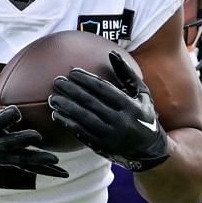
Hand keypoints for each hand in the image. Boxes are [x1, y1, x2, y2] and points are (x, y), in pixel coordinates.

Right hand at [0, 50, 66, 178]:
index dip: (5, 117)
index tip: (16, 111)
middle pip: (9, 143)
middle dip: (22, 140)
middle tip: (37, 135)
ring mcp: (2, 156)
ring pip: (21, 159)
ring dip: (38, 160)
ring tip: (55, 160)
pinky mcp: (10, 163)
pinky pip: (29, 168)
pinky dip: (46, 172)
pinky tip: (63, 174)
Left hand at [46, 50, 169, 171]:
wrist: (149, 150)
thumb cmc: (143, 114)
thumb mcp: (141, 93)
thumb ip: (127, 73)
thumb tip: (111, 52)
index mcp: (130, 106)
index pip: (104, 90)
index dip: (86, 80)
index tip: (72, 72)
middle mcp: (121, 122)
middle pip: (91, 103)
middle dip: (72, 91)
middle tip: (57, 82)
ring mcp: (110, 136)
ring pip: (84, 119)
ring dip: (66, 108)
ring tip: (52, 98)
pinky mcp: (102, 147)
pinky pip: (81, 134)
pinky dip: (68, 124)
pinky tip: (56, 115)